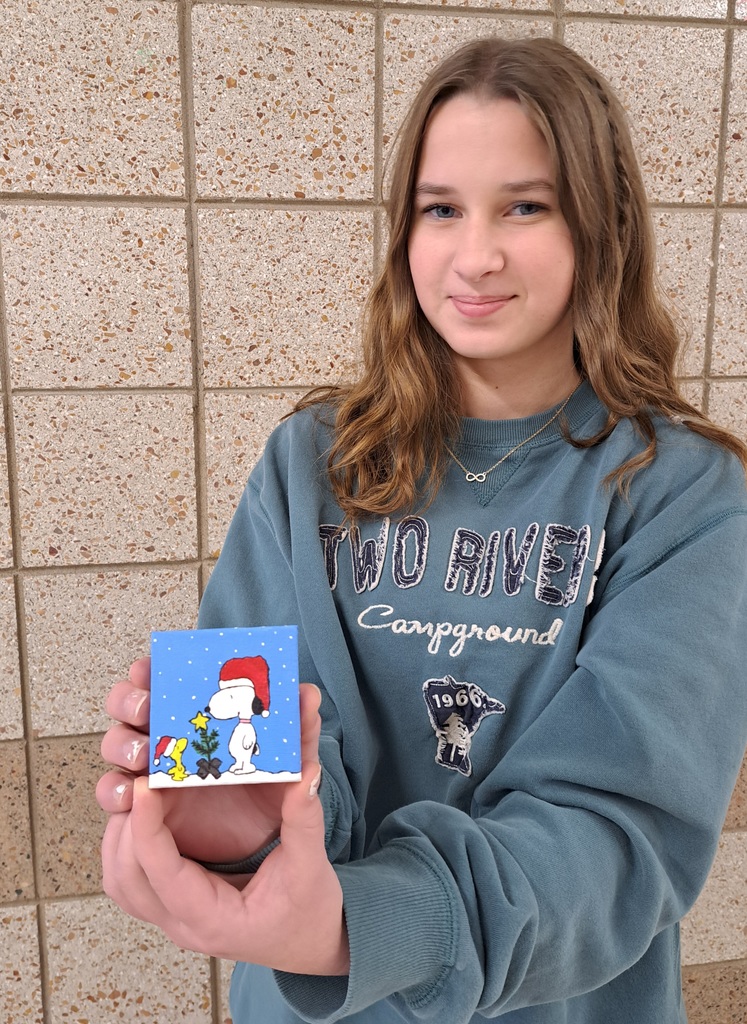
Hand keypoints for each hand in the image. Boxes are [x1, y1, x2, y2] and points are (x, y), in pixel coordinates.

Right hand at [97, 658, 318, 864]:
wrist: (266, 849)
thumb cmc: (274, 794)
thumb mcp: (290, 761)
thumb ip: (299, 731)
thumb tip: (308, 694)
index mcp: (198, 715)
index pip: (161, 680)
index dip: (148, 670)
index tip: (150, 668)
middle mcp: (169, 737)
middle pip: (127, 706)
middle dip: (129, 700)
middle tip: (147, 709)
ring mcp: (151, 772)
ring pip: (115, 746)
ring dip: (121, 743)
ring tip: (143, 755)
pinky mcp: (144, 811)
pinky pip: (116, 796)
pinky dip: (116, 792)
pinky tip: (133, 794)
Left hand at [101, 685, 348, 974]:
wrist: (311, 942)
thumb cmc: (309, 914)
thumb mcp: (312, 868)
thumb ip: (304, 822)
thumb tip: (305, 773)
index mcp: (215, 920)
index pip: (164, 875)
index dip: (148, 828)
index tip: (145, 786)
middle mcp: (185, 924)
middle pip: (127, 880)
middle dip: (127, 827)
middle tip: (140, 779)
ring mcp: (174, 919)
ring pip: (120, 883)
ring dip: (121, 836)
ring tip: (137, 792)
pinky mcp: (174, 905)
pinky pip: (131, 881)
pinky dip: (127, 846)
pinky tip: (141, 816)